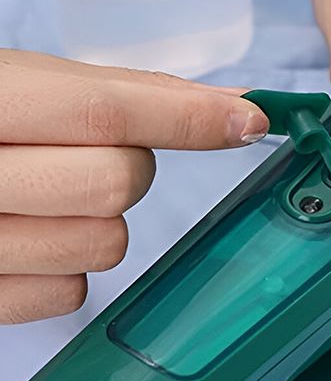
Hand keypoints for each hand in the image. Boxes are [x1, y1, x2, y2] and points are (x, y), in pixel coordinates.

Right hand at [0, 50, 268, 322]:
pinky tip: (34, 239)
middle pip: (116, 183)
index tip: (250, 119)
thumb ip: (127, 95)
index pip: (106, 112)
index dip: (189, 118)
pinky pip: (71, 293)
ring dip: (97, 220)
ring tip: (50, 197)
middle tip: (90, 155)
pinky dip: (69, 267)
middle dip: (127, 168)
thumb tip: (230, 105)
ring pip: (104, 245)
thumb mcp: (30, 88)